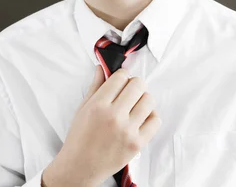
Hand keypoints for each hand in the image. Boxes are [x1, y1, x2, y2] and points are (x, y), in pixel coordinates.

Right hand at [42, 66, 160, 186]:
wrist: (80, 166)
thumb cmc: (79, 137)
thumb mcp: (83, 108)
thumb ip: (95, 86)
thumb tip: (102, 68)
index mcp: (98, 105)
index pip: (120, 76)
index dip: (122, 75)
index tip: (121, 80)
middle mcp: (114, 116)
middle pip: (138, 85)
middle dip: (134, 84)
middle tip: (130, 91)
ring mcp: (127, 130)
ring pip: (149, 100)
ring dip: (143, 99)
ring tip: (135, 105)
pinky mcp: (137, 143)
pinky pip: (155, 120)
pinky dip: (151, 116)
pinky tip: (141, 118)